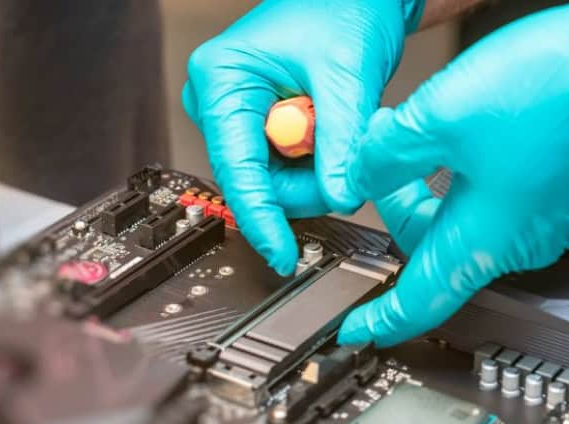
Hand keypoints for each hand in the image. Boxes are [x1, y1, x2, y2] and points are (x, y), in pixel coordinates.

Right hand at [183, 0, 422, 274]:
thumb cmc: (343, 7)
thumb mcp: (347, 75)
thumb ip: (342, 141)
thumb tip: (340, 195)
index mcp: (221, 79)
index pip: (236, 168)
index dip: (261, 217)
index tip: (282, 254)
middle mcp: (219, 99)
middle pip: (258, 180)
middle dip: (308, 181)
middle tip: (349, 156)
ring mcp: (238, 114)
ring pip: (277, 179)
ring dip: (318, 169)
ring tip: (345, 126)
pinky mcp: (260, 124)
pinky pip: (288, 166)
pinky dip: (319, 161)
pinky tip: (336, 131)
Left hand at [338, 0, 568, 346]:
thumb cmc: (559, 87)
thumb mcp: (440, 115)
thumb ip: (386, 155)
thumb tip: (360, 176)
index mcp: (486, 239)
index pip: (421, 300)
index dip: (383, 317)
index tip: (360, 327)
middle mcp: (526, 241)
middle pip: (444, 249)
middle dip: (405, 210)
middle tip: (387, 164)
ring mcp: (558, 219)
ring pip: (479, 220)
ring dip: (443, 186)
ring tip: (435, 132)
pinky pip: (514, 200)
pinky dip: (483, 175)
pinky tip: (483, 130)